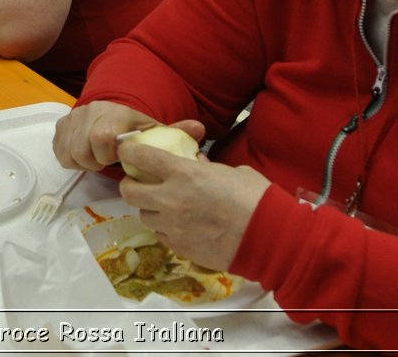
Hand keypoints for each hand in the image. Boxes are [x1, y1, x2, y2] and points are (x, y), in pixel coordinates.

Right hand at [52, 101, 206, 171]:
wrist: (111, 112)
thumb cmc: (134, 127)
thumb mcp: (155, 129)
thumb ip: (176, 131)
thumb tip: (199, 129)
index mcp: (115, 112)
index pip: (102, 137)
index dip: (107, 154)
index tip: (117, 158)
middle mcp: (90, 111)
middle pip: (83, 149)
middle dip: (94, 161)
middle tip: (105, 162)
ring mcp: (72, 118)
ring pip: (68, 152)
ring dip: (82, 161)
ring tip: (95, 158)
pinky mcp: (60, 126)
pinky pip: (58, 151)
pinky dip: (70, 157)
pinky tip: (84, 154)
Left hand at [117, 147, 269, 270]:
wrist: (270, 238)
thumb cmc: (256, 199)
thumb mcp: (230, 171)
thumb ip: (206, 167)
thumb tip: (196, 163)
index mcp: (183, 174)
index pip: (140, 156)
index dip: (129, 150)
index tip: (127, 150)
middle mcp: (171, 200)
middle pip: (129, 192)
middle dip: (130, 184)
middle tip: (140, 182)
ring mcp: (173, 227)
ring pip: (144, 216)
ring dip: (150, 208)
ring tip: (166, 206)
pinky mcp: (180, 248)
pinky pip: (162, 235)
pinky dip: (166, 228)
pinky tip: (182, 225)